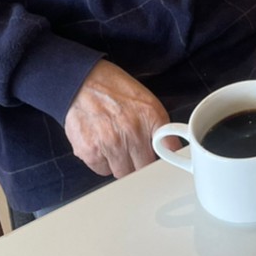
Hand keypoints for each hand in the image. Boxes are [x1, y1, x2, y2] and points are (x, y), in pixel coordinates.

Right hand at [63, 60, 169, 178]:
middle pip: (142, 167)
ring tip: (113, 143)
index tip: (157, 159)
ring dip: (119, 163)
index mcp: (150, 117)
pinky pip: (102, 170)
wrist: (81, 83)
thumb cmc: (113, 90)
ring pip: (122, 172)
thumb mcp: (147, 101)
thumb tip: (173, 149)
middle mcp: (132, 132)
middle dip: (138, 161)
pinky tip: (100, 144)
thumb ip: (162, 128)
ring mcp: (110, 144)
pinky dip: (102, 162)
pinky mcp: (90, 152)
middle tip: (130, 148)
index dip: (160, 158)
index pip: (166, 152)